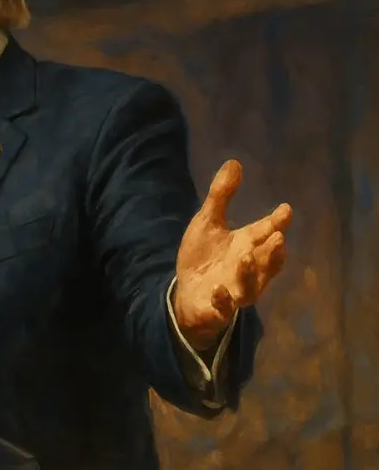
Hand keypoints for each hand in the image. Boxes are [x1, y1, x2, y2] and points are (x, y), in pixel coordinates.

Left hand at [173, 160, 291, 349]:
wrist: (186, 292)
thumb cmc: (203, 256)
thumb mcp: (207, 222)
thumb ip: (221, 195)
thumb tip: (234, 162)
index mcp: (246, 246)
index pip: (266, 233)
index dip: (277, 222)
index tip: (285, 209)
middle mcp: (246, 270)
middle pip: (267, 263)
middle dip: (273, 252)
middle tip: (278, 237)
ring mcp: (234, 291)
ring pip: (250, 287)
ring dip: (250, 274)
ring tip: (246, 256)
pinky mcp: (217, 308)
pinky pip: (224, 308)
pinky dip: (223, 300)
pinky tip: (218, 288)